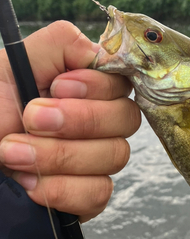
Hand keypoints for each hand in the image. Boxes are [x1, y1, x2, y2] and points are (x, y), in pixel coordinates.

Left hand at [0, 21, 140, 221]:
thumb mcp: (17, 64)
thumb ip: (62, 44)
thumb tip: (99, 54)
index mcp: (89, 88)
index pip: (124, 84)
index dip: (97, 87)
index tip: (57, 87)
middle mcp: (101, 123)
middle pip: (127, 120)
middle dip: (77, 121)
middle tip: (30, 119)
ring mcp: (98, 160)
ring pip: (115, 156)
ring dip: (59, 155)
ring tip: (13, 151)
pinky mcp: (89, 195)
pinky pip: (99, 193)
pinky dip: (62, 189)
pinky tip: (30, 183)